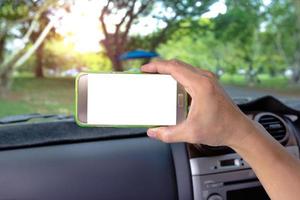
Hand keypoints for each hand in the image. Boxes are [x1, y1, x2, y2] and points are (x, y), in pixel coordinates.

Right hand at [141, 59, 256, 146]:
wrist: (240, 130)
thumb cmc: (221, 129)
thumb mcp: (191, 133)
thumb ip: (168, 134)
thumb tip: (153, 132)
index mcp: (200, 85)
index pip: (173, 68)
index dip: (156, 66)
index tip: (145, 69)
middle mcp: (205, 78)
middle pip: (178, 64)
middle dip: (160, 67)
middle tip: (148, 73)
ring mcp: (209, 80)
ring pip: (185, 68)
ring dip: (170, 70)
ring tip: (157, 78)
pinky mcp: (211, 84)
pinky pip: (191, 74)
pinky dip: (178, 75)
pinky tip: (173, 84)